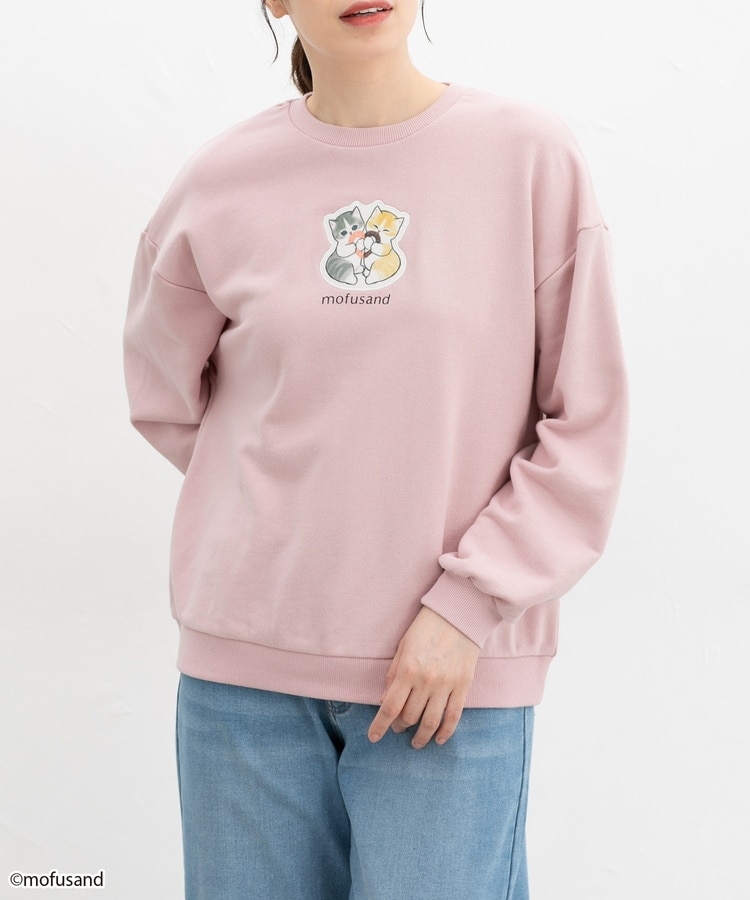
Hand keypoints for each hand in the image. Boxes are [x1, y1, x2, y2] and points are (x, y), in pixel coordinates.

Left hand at [368, 606, 479, 749]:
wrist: (458, 615)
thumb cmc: (426, 628)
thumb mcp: (402, 646)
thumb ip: (393, 674)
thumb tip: (383, 700)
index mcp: (408, 670)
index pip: (390, 707)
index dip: (380, 726)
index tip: (373, 737)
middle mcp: (426, 681)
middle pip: (409, 717)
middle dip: (400, 727)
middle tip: (397, 729)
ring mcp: (446, 685)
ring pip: (431, 722)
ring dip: (421, 737)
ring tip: (416, 742)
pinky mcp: (463, 686)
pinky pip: (453, 716)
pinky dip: (445, 732)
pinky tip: (439, 739)